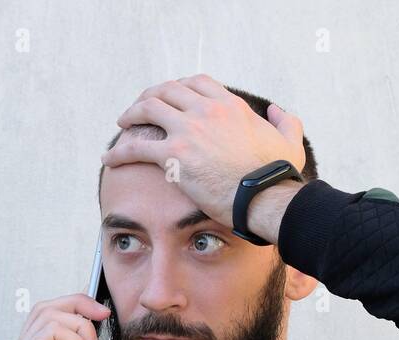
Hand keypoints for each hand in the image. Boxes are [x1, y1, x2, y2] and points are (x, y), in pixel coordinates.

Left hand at [99, 74, 306, 232]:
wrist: (265, 197)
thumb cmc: (278, 176)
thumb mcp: (289, 141)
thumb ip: (285, 121)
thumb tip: (276, 110)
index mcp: (229, 105)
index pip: (196, 83)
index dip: (177, 88)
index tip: (167, 98)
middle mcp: (206, 110)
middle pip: (166, 91)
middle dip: (148, 97)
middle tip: (138, 111)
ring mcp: (188, 130)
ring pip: (147, 110)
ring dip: (130, 116)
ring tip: (121, 127)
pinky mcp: (175, 156)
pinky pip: (136, 147)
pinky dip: (119, 151)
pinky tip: (109, 159)